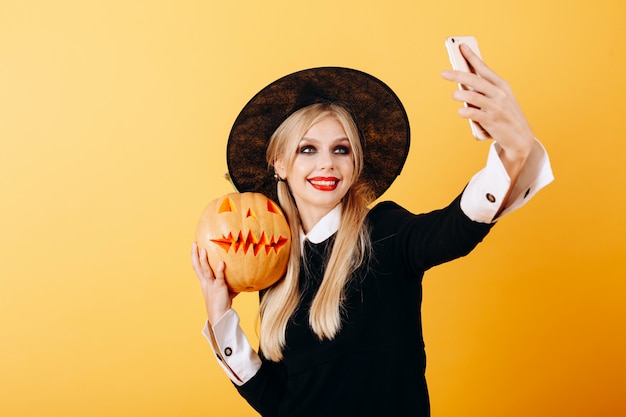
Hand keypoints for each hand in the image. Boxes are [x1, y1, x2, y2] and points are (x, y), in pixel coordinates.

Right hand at [191, 242, 237, 325]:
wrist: (220, 315)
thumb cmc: (223, 303)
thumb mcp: (226, 290)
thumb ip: (231, 283)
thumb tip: (243, 278)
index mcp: (205, 282)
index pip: (197, 267)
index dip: (194, 257)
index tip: (194, 247)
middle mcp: (206, 282)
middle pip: (198, 266)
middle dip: (195, 255)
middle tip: (194, 244)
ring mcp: (211, 285)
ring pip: (205, 271)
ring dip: (204, 260)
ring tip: (203, 250)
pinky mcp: (219, 288)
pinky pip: (219, 277)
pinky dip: (220, 270)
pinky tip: (222, 263)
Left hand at [442, 43, 533, 163]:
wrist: (521, 137)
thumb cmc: (506, 115)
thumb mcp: (501, 99)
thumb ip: (485, 90)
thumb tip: (463, 83)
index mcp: (502, 85)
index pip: (484, 68)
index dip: (472, 57)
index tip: (461, 46)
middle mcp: (500, 94)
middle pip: (475, 81)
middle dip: (457, 75)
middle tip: (443, 73)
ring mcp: (496, 107)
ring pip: (472, 97)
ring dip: (460, 95)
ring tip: (454, 95)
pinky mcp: (492, 121)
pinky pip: (473, 114)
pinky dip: (464, 112)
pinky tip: (461, 111)